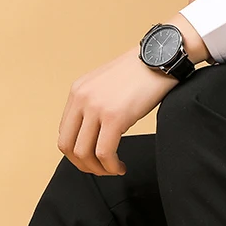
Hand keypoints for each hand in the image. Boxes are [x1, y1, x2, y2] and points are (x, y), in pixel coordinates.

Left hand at [57, 51, 177, 175]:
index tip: (91, 160)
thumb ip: (93, 107)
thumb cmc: (140, 72)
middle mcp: (82, 99)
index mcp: (77, 92)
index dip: (75, 153)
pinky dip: (111, 166)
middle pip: (67, 146)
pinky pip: (104, 153)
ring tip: (112, 169)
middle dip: (83, 165)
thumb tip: (92, 136)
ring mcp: (96, 108)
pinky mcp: (114, 117)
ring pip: (84, 153)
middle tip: (99, 170)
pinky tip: (120, 166)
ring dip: (98, 169)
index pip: (64, 133)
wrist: (161, 56)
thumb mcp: (106, 86)